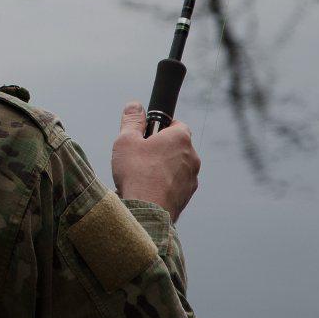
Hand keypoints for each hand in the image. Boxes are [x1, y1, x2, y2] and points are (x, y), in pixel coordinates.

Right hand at [111, 102, 200, 221]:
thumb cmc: (137, 173)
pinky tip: (147, 190)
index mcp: (180, 138)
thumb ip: (132, 120)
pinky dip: (164, 185)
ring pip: (176, 167)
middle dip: (160, 148)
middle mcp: (192, 157)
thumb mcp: (126, 140)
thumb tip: (134, 106)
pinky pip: (175, 184)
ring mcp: (191, 179)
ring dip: (163, 168)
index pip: (176, 124)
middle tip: (140, 155)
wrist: (146, 212)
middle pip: (176, 146)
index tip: (147, 133)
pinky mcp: (187, 196)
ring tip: (141, 176)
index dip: (160, 127)